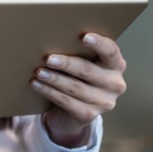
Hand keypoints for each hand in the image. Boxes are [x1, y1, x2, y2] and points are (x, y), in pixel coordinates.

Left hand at [32, 33, 126, 147]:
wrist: (73, 110)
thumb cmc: (77, 77)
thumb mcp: (82, 63)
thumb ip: (77, 52)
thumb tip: (52, 38)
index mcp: (116, 65)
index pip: (111, 52)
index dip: (99, 44)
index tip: (84, 36)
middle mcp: (114, 84)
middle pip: (88, 71)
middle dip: (67, 64)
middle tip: (48, 59)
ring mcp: (103, 102)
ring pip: (75, 88)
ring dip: (54, 79)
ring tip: (38, 72)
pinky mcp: (88, 115)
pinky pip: (66, 102)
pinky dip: (49, 92)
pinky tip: (36, 84)